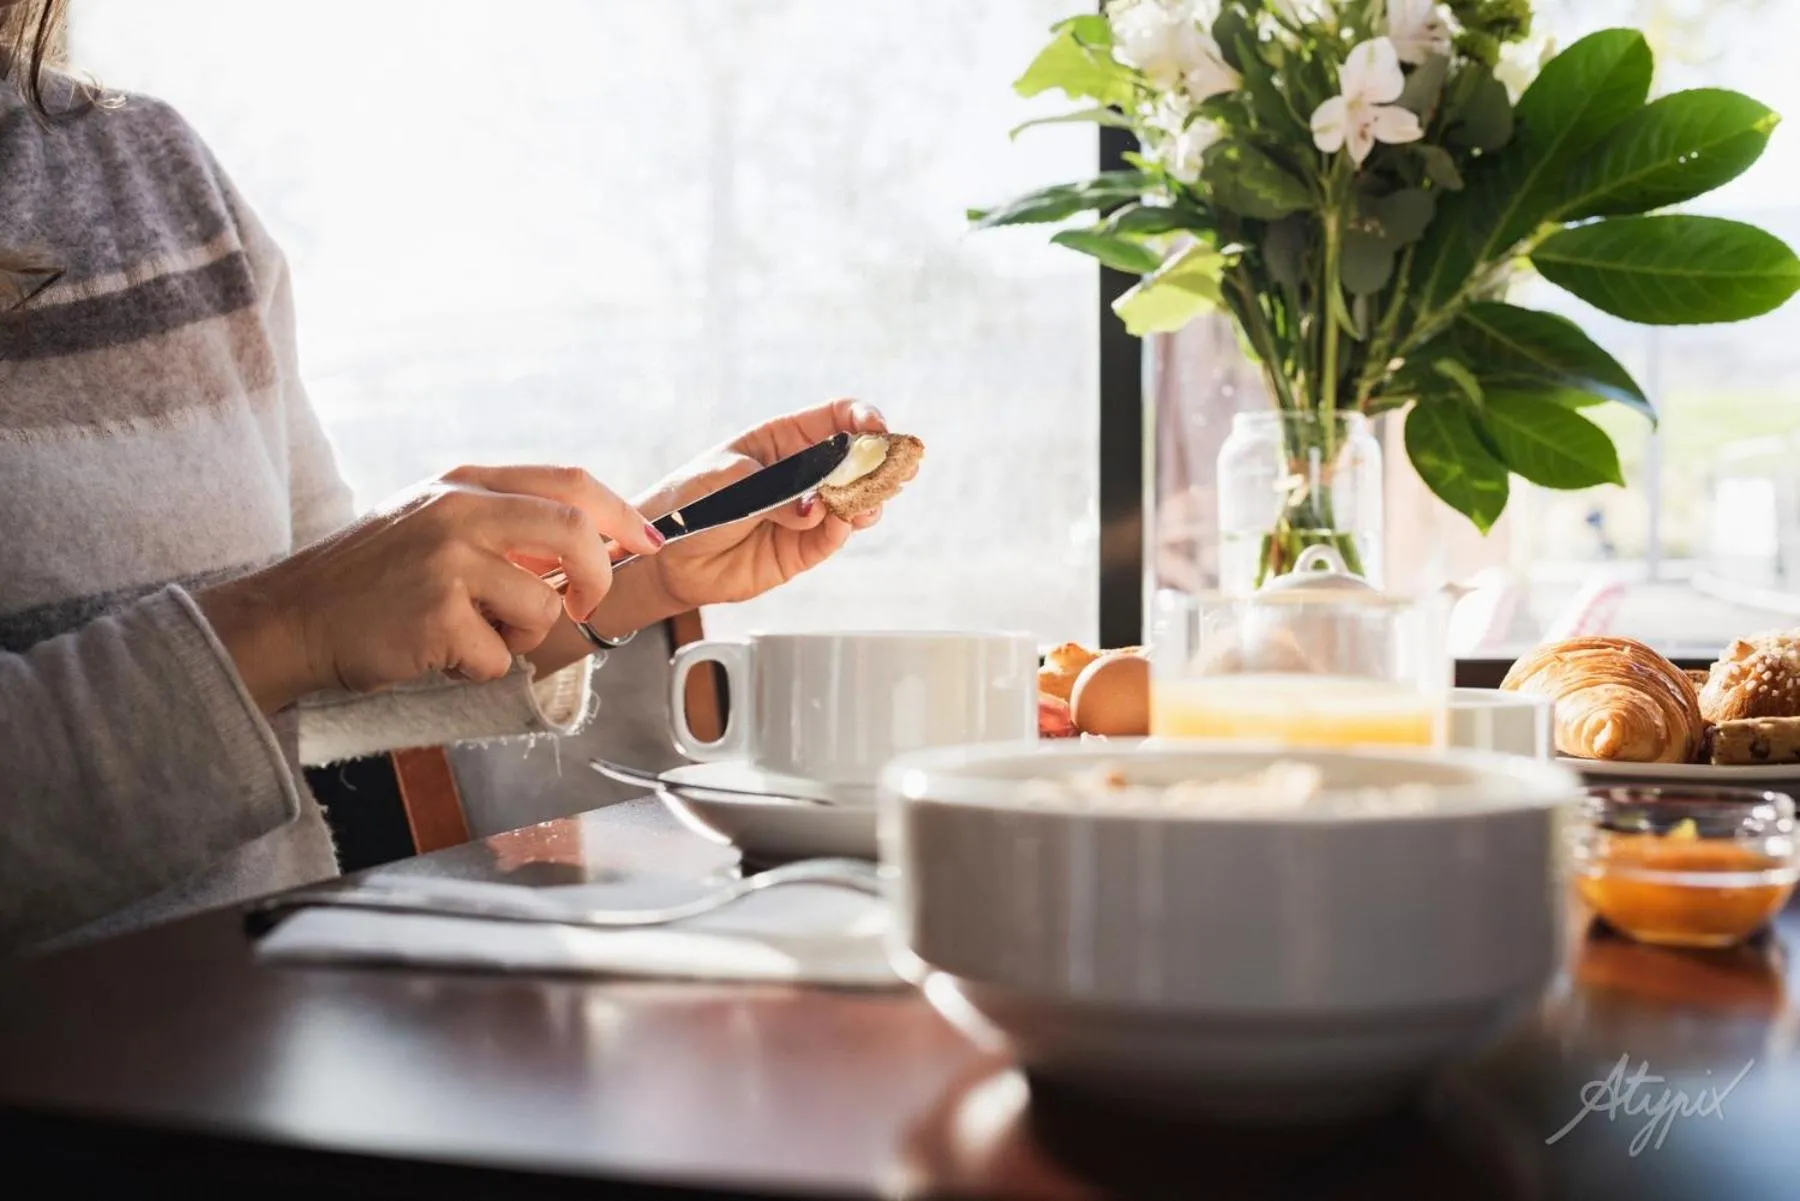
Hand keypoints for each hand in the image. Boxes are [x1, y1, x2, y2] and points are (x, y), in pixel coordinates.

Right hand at [199, 465, 662, 712]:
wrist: (291, 618)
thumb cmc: (373, 580)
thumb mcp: (434, 525)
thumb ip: (502, 526)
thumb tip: (589, 545)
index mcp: (465, 483)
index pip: (570, 484)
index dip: (621, 517)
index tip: (650, 545)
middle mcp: (458, 511)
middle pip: (574, 533)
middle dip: (599, 577)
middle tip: (587, 607)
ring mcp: (446, 562)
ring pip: (541, 607)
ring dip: (520, 636)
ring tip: (469, 633)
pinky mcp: (436, 616)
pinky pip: (500, 655)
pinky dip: (480, 667)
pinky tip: (438, 653)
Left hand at [593, 399, 904, 627]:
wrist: (664, 557)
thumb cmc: (688, 503)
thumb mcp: (726, 483)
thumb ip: (775, 493)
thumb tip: (815, 509)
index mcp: (783, 440)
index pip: (835, 418)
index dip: (863, 418)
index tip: (878, 429)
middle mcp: (802, 474)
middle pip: (855, 461)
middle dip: (880, 463)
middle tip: (898, 470)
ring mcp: (806, 512)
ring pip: (854, 501)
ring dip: (869, 499)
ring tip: (867, 502)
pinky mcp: (803, 549)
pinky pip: (834, 536)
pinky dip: (843, 529)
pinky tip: (842, 522)